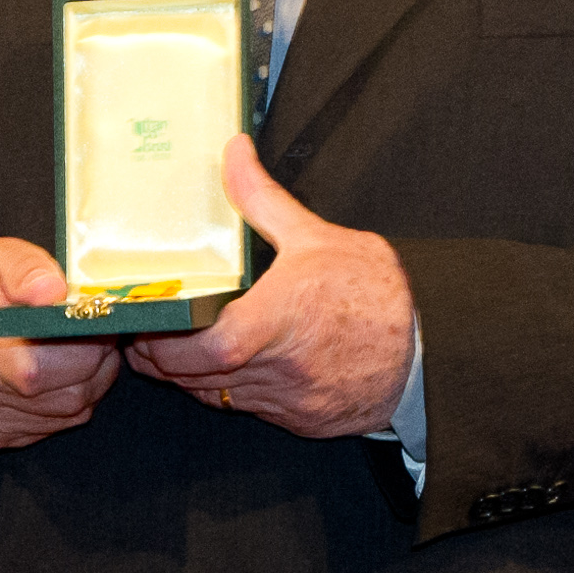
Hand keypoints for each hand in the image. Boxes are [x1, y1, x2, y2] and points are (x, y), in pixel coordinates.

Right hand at [0, 236, 121, 449]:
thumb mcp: (0, 256)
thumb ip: (29, 270)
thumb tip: (54, 292)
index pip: (41, 366)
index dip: (85, 347)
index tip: (95, 323)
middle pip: (62, 394)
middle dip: (96, 364)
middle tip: (100, 336)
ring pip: (66, 413)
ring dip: (89, 384)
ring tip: (85, 351)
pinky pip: (50, 428)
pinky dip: (67, 404)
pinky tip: (61, 376)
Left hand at [128, 137, 413, 437]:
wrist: (427, 348)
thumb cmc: (375, 292)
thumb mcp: (317, 236)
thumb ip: (263, 199)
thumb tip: (234, 153)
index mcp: (281, 320)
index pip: (205, 349)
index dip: (164, 344)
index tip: (146, 324)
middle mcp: (281, 367)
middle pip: (196, 379)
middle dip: (161, 361)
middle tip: (146, 335)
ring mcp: (290, 400)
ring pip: (215, 397)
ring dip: (188, 377)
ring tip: (170, 349)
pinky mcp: (300, 420)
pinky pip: (247, 409)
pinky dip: (224, 391)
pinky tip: (219, 368)